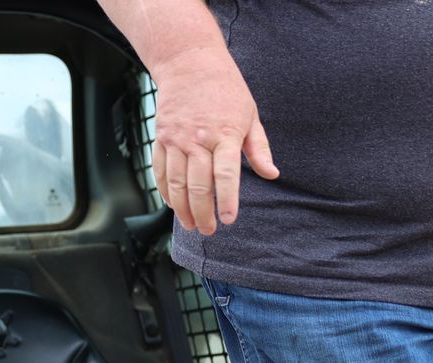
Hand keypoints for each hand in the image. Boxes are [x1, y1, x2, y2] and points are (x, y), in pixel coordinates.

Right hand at [149, 46, 279, 234]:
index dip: (226, 200)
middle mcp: (197, 138)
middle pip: (197, 184)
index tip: (228, 220)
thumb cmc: (226, 90)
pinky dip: (165, 191)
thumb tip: (272, 174)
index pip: (225, 174)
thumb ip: (259, 148)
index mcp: (224, 134)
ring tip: (191, 225)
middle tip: (209, 231)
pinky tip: (173, 205)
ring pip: (176, 182)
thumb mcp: (250, 115)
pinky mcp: (161, 137)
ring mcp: (176, 139)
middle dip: (203, 213)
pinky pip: (160, 170)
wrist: (189, 62)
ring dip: (182, 208)